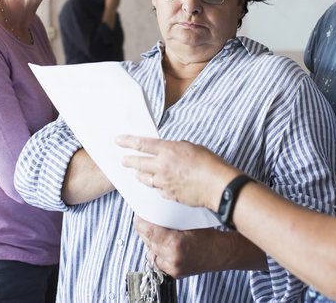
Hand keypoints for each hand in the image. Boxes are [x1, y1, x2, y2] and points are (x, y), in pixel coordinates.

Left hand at [117, 136, 236, 209]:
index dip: (127, 141)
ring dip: (140, 174)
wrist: (217, 186)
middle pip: (138, 163)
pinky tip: (157, 184)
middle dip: (128, 160)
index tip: (118, 140)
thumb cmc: (209, 164)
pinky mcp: (168, 195)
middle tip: (122, 160)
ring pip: (144, 178)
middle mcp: (162, 166)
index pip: (142, 144)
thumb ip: (174, 148)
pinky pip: (156, 189)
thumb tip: (167, 151)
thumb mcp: (190, 147)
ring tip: (138, 172)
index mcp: (168, 150)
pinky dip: (155, 185)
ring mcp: (164, 182)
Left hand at [134, 217, 234, 277]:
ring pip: (150, 251)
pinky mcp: (174, 273)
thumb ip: (169, 220)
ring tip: (156, 231)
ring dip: (151, 241)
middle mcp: (171, 257)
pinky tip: (163, 243)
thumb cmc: (210, 234)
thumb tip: (153, 213)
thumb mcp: (189, 221)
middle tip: (145, 219)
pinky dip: (158, 251)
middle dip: (145, 229)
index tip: (139, 214)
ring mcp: (172, 267)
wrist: (223, 253)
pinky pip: (158, 260)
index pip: (147, 230)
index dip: (141, 221)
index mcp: (174, 243)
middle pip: (147, 240)